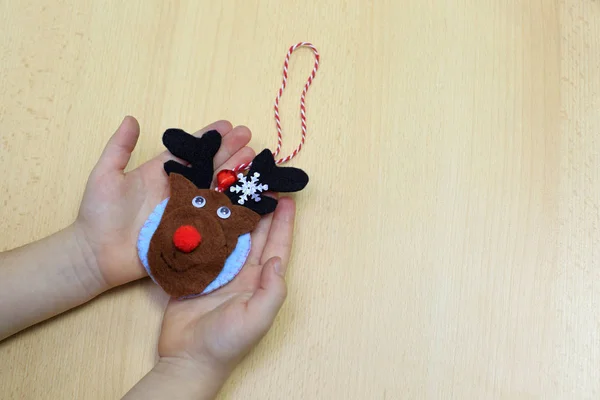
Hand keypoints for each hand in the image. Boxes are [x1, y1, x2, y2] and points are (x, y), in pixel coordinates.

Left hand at [76, 116, 254, 288]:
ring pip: (217, 189)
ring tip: (253, 162)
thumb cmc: (98, 215)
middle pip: (210, 167)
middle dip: (230, 153)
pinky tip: (249, 196)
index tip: (227, 126)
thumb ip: (119, 148)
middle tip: (249, 140)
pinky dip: (232, 207)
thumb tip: (130, 119)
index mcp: (162, 173)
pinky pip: (214, 217)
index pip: (191, 151)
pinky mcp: (190, 232)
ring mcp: (186, 211)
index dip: (209, 139)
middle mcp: (178, 189)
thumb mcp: (106, 175)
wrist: (96, 254)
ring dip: (236, 176)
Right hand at [156, 197, 295, 378]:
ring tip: (234, 187)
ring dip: (232, 212)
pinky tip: (204, 207)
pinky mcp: (195, 272)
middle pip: (254, 233)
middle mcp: (241, 271)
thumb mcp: (257, 318)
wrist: (187, 359)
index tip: (287, 198)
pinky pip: (202, 244)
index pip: (276, 246)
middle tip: (259, 183)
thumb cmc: (226, 344)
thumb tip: (277, 260)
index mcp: (259, 280)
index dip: (283, 222)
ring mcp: (218, 270)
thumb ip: (272, 290)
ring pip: (229, 234)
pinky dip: (204, 226)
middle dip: (259, 208)